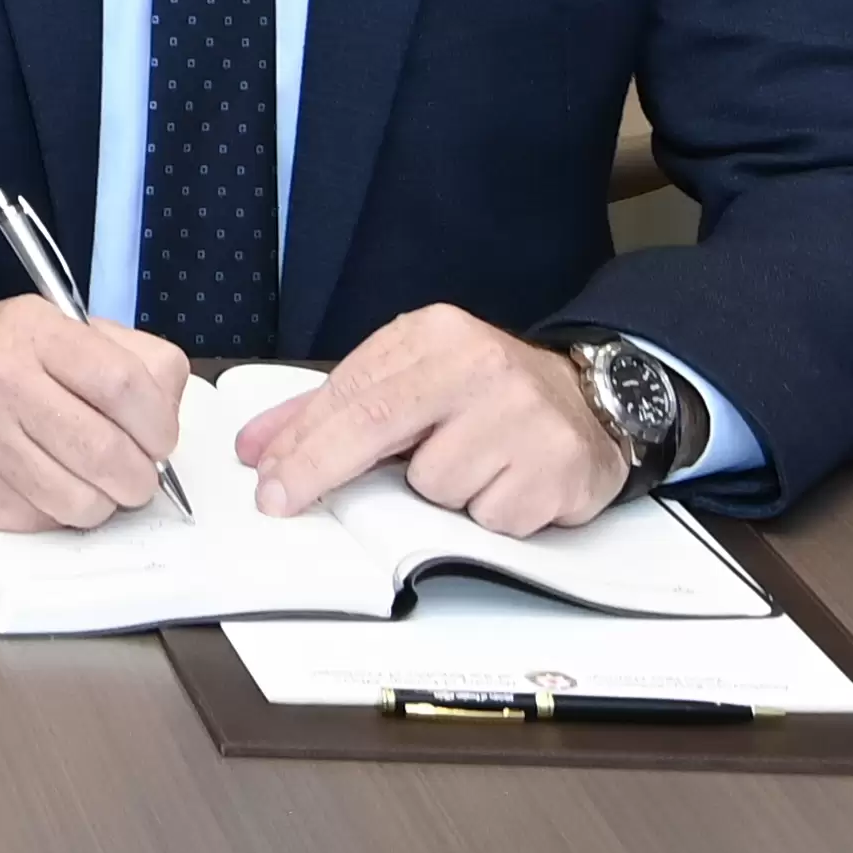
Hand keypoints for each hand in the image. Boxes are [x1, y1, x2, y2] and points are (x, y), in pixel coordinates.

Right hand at [0, 295, 191, 530]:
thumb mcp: (44, 326)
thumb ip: (118, 354)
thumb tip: (168, 411)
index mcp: (31, 332)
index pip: (127, 385)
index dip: (159, 424)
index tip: (159, 438)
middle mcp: (2, 382)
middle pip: (112, 454)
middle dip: (140, 476)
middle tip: (133, 471)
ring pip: (86, 502)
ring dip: (102, 500)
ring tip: (86, 478)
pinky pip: (48, 522)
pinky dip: (60, 513)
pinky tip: (43, 484)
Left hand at [230, 304, 626, 534]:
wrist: (593, 401)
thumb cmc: (485, 394)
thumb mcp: (411, 379)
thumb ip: (334, 409)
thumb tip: (259, 446)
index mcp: (435, 334)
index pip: (350, 391)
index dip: (300, 441)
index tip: (266, 478)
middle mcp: (480, 366)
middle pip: (377, 426)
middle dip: (321, 470)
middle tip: (284, 500)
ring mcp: (524, 416)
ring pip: (434, 486)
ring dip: (440, 493)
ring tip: (470, 465)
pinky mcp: (558, 468)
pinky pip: (487, 518)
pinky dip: (487, 513)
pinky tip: (507, 483)